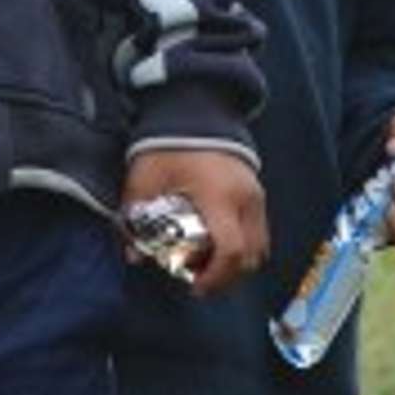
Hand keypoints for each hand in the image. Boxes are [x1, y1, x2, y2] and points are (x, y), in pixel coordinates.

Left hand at [121, 147, 266, 296]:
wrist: (195, 109)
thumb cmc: (167, 144)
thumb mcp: (144, 179)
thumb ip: (135, 219)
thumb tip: (134, 256)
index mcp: (219, 197)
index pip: (231, 250)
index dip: (216, 277)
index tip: (195, 286)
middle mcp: (245, 198)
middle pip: (251, 256)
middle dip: (227, 277)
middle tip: (200, 281)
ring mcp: (256, 194)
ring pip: (260, 246)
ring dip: (238, 263)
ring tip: (208, 264)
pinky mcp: (258, 190)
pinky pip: (259, 230)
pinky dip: (243, 245)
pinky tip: (217, 243)